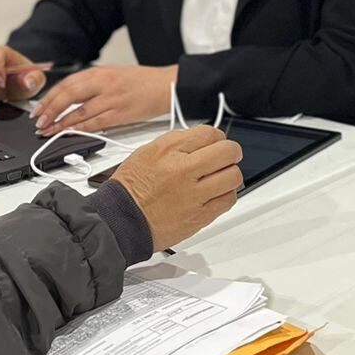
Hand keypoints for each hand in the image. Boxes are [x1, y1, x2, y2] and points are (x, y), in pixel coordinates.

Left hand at [29, 65, 175, 135]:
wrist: (167, 85)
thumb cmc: (141, 81)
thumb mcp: (113, 75)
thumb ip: (92, 84)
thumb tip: (69, 97)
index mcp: (99, 72)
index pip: (66, 84)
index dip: (48, 97)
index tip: (38, 108)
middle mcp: (103, 84)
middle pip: (68, 96)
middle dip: (49, 110)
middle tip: (38, 122)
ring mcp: (111, 99)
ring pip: (79, 112)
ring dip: (60, 123)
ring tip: (47, 131)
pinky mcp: (121, 114)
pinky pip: (95, 123)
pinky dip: (79, 129)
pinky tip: (69, 133)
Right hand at [111, 126, 242, 249]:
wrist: (121, 220)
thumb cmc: (131, 188)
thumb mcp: (147, 151)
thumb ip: (178, 143)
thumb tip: (203, 140)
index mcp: (169, 150)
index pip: (210, 134)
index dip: (217, 138)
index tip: (215, 144)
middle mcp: (183, 170)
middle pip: (228, 152)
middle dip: (230, 153)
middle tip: (226, 157)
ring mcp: (194, 195)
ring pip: (233, 176)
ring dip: (229, 174)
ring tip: (219, 177)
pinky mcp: (200, 216)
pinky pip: (228, 200)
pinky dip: (226, 194)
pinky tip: (216, 194)